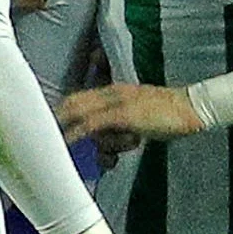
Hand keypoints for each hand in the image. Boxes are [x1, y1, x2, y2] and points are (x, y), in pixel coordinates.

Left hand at [59, 81, 209, 146]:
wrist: (190, 108)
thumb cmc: (168, 115)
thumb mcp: (140, 116)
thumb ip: (121, 126)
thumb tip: (107, 143)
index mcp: (116, 90)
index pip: (81, 97)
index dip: (63, 109)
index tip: (49, 121)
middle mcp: (112, 93)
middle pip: (74, 102)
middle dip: (58, 118)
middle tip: (42, 134)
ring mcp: (116, 102)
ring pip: (85, 118)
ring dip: (99, 140)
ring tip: (134, 142)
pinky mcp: (122, 114)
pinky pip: (92, 124)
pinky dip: (76, 133)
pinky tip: (65, 141)